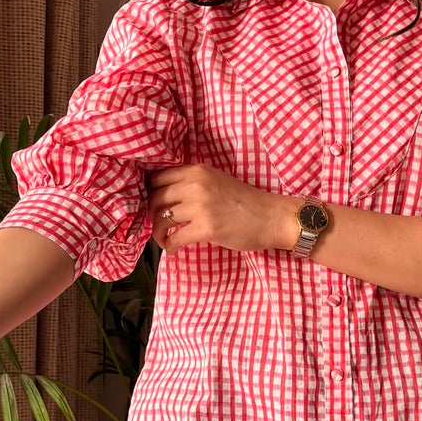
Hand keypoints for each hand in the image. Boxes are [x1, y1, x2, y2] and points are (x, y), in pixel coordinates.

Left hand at [147, 163, 296, 255]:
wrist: (271, 217)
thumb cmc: (245, 202)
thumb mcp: (217, 181)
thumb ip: (193, 184)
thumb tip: (165, 197)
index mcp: (197, 171)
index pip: (158, 178)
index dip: (151, 193)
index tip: (155, 205)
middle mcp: (195, 185)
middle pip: (156, 198)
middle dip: (152, 214)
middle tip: (159, 224)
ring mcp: (200, 206)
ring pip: (161, 218)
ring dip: (158, 232)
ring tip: (165, 239)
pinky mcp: (205, 228)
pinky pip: (175, 238)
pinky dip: (170, 246)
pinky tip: (174, 249)